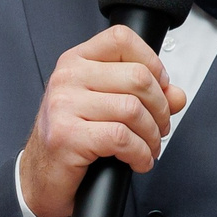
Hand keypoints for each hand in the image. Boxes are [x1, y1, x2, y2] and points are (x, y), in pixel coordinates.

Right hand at [16, 25, 186, 216]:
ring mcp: (64, 106)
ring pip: (133, 109)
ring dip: (152, 135)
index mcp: (76, 61)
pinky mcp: (68, 136)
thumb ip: (143, 96)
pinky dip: (140, 154)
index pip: (122, 39)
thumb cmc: (72, 139)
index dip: (152, 61)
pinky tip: (138, 161)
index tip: (161, 86)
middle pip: (137, 77)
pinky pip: (121, 138)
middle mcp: (67, 78)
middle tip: (160, 127)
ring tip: (149, 147)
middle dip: (161, 108)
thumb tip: (176, 95)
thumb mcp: (106, 108)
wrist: (40, 177)